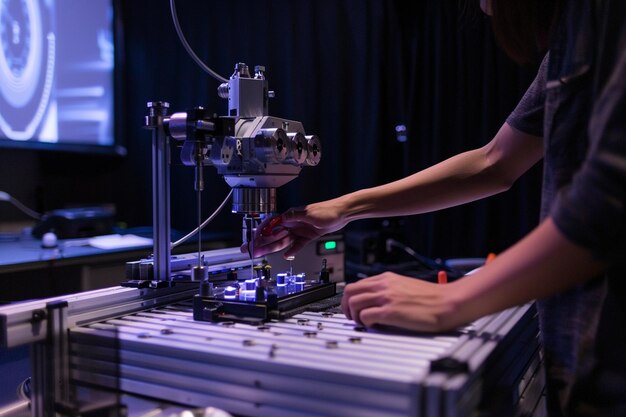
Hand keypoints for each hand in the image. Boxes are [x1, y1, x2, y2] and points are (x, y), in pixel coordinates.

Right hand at [241, 199, 347, 257]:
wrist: (341, 213)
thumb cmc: (327, 210)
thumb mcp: (308, 213)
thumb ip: (294, 216)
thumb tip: (282, 218)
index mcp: (290, 215)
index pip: (271, 224)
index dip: (261, 231)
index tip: (253, 239)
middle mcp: (293, 223)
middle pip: (274, 234)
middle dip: (261, 242)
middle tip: (250, 250)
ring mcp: (299, 230)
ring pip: (283, 241)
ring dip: (272, 248)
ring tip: (261, 254)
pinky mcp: (307, 236)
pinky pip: (297, 245)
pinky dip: (291, 250)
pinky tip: (286, 255)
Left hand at [341, 272, 460, 331]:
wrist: (448, 302)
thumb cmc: (432, 298)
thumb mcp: (405, 285)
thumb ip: (389, 289)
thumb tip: (376, 300)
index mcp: (386, 278)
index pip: (357, 284)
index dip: (350, 298)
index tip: (352, 307)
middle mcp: (384, 285)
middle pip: (350, 291)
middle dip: (346, 306)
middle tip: (351, 317)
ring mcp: (386, 298)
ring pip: (354, 303)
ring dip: (354, 316)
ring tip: (362, 324)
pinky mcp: (390, 312)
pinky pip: (366, 316)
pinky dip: (365, 323)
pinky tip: (373, 326)